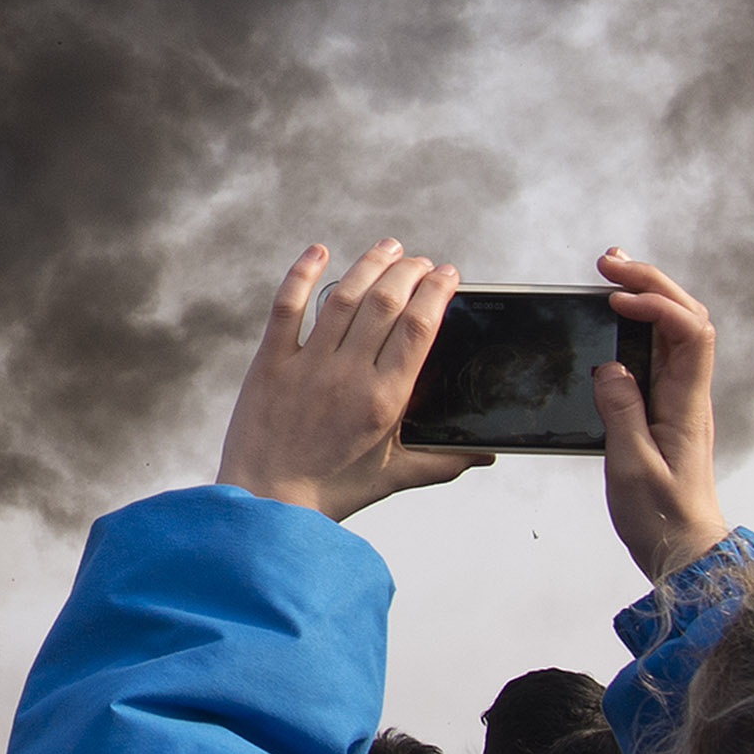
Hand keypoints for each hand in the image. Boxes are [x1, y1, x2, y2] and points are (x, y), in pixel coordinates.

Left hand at [216, 241, 493, 520]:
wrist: (266, 506)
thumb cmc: (332, 491)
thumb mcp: (394, 477)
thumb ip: (443, 461)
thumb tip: (487, 455)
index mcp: (384, 400)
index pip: (419, 328)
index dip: (436, 292)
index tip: (448, 274)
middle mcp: (348, 375)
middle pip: (387, 303)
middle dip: (410, 272)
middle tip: (422, 261)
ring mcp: (307, 365)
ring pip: (344, 296)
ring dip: (370, 264)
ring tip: (389, 247)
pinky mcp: (271, 362)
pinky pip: (287, 306)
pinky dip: (303, 274)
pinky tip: (319, 251)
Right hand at [595, 247, 724, 581]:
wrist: (686, 551)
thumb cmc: (663, 519)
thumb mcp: (633, 468)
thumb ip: (622, 413)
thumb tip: (610, 366)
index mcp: (687, 404)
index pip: (690, 332)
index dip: (658, 304)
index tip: (617, 300)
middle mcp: (689, 394)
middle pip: (685, 318)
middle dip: (650, 282)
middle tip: (609, 262)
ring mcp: (680, 399)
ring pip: (674, 330)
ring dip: (648, 296)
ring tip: (610, 276)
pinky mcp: (666, 409)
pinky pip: (659, 352)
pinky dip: (640, 325)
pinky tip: (616, 318)